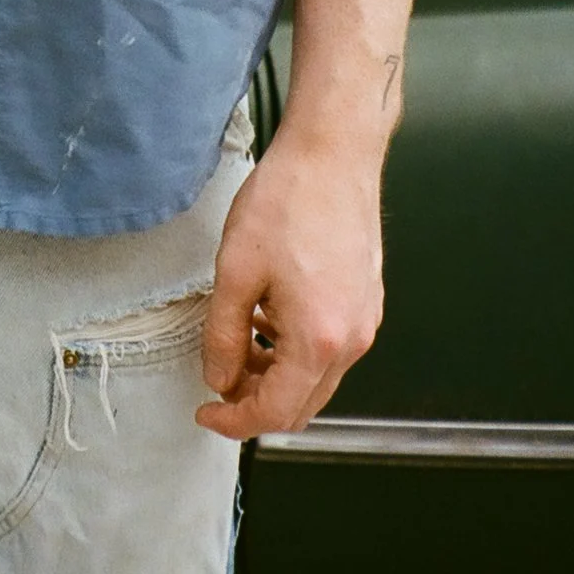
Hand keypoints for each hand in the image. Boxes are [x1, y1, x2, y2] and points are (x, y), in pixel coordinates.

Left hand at [196, 127, 383, 439]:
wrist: (332, 153)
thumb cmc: (288, 201)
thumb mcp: (234, 270)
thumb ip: (222, 335)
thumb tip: (218, 378)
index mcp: (319, 340)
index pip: (275, 411)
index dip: (234, 421)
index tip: (207, 412)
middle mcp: (352, 339)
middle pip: (302, 404)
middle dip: (256, 402)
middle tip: (218, 381)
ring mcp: (365, 320)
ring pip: (317, 378)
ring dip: (276, 376)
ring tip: (238, 343)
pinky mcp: (366, 300)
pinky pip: (331, 348)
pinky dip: (297, 351)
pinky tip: (267, 318)